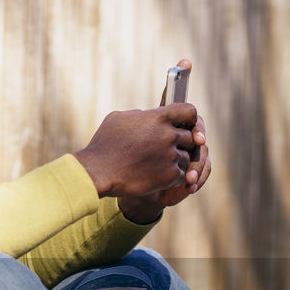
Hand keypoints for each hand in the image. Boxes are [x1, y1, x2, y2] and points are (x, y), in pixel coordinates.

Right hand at [117, 59, 211, 220]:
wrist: (99, 171)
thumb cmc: (104, 144)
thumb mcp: (120, 118)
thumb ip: (141, 115)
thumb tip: (148, 116)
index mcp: (159, 117)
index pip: (190, 112)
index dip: (190, 120)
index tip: (187, 126)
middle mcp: (169, 135)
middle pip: (190, 138)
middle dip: (179, 144)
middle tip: (165, 151)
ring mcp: (171, 156)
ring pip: (186, 158)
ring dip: (176, 162)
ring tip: (156, 165)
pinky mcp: (170, 175)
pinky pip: (181, 175)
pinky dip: (171, 177)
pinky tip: (157, 176)